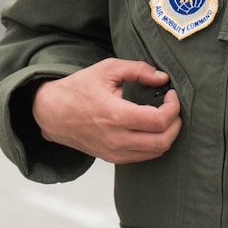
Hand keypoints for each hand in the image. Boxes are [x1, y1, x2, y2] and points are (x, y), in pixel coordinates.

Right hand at [30, 60, 179, 163]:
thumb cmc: (78, 89)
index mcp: (115, 114)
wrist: (51, 112)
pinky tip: (150, 129)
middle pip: (163, 141)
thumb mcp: (107, 69)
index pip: (159, 120)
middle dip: (175, 124)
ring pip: (156, 152)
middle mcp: (116, 138)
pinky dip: (153, 144)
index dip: (173, 107)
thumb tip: (162, 78)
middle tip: (172, 108)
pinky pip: (143, 157)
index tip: (171, 95)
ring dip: (167, 135)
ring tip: (164, 118)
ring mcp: (113, 151)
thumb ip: (138, 70)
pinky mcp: (111, 158)